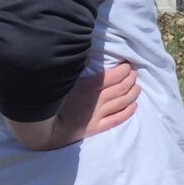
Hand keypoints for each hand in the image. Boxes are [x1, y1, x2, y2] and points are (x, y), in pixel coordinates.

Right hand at [8, 62, 138, 150]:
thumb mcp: (64, 82)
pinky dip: (129, 110)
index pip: (114, 76)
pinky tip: (134, 105)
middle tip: (134, 74)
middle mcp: (97, 101)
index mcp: (88, 87)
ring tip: (137, 87)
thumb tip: (86, 56)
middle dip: (131, 79)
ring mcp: (99, 115)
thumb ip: (77, 70)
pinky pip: (119, 119)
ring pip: (124, 101)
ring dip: (134, 92)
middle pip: (122, 88)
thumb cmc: (53, 100)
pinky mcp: (98, 127)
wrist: (46, 128)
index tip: (127, 65)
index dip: (125, 69)